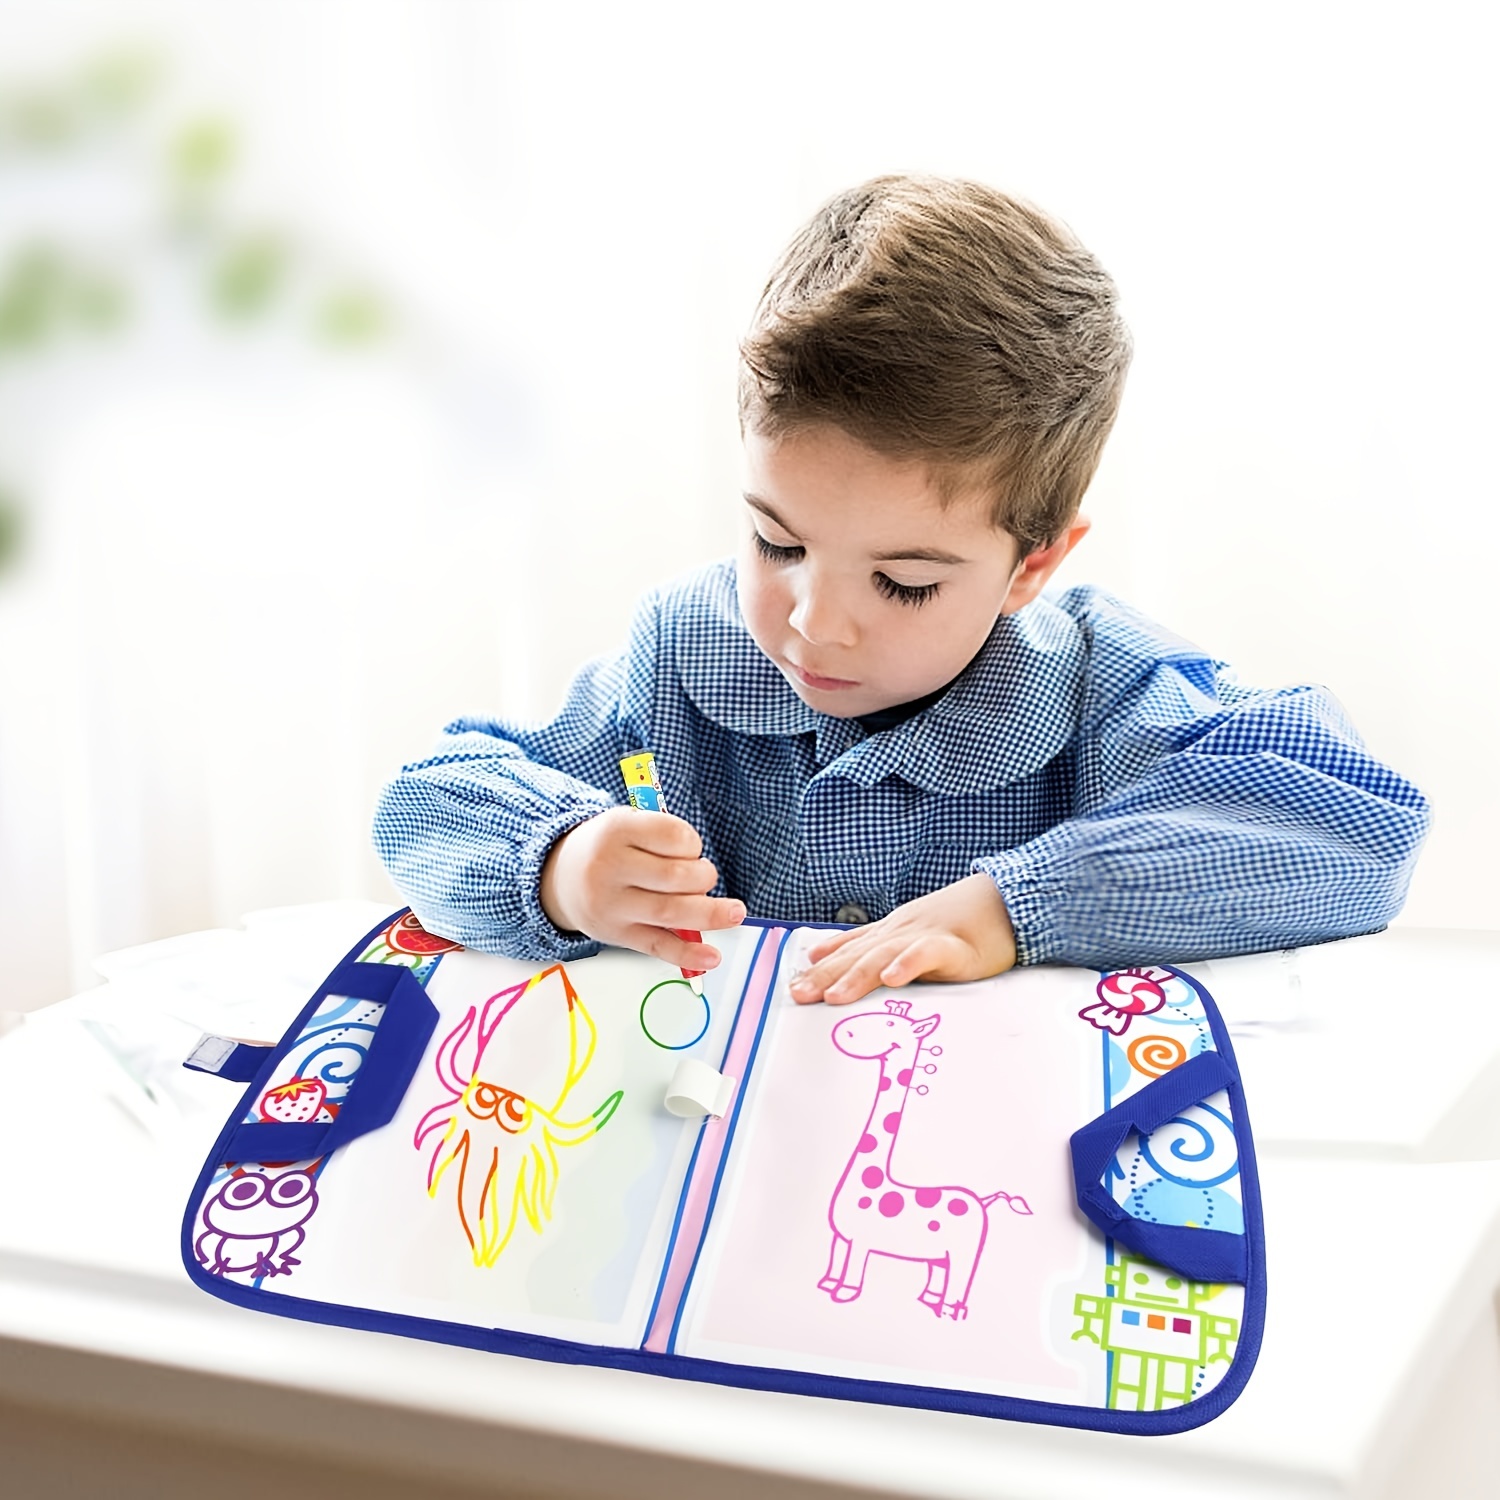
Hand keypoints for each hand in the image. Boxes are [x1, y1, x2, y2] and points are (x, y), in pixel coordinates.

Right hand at [539, 806, 745, 969]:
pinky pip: (658, 947)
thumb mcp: (627, 823)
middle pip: (676, 877)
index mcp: (616, 830)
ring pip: (671, 913)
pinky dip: (688, 955)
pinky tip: (712, 957)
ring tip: (733, 912)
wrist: (560, 877)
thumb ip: (664, 838)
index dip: (694, 843)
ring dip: (710, 913)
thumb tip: (704, 875)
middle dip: (704, 877)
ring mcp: (613, 906)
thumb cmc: (608, 847)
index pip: (674, 836)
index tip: (691, 847)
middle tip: (704, 876)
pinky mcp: (618, 935)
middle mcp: (610, 868)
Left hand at [788, 874, 1015, 1005]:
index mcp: (886, 934)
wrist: (1000, 904)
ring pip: (885, 956)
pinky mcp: (952, 946)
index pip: (847, 952)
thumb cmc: (952, 927)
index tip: (792, 986)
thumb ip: (863, 946)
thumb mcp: (902, 936)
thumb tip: (818, 954)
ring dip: (858, 976)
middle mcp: (898, 933)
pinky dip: (908, 964)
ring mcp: (923, 936)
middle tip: (799, 994)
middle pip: (857, 956)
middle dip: (826, 976)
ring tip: (834, 996)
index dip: (819, 969)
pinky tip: (892, 977)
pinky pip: (927, 954)